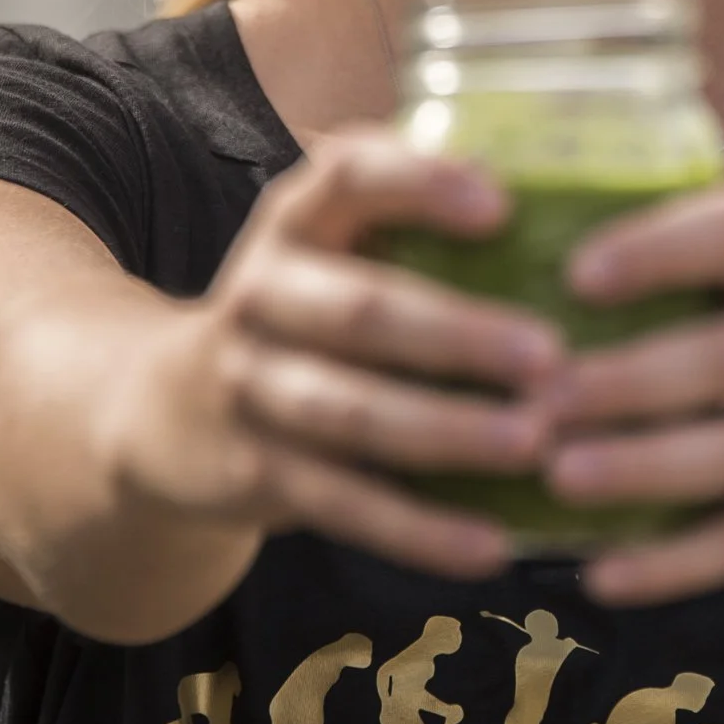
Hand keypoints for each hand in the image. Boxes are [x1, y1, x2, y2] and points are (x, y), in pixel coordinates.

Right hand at [112, 129, 562, 582]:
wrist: (160, 413)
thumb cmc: (302, 315)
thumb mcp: (328, 248)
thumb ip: (413, 217)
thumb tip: (563, 199)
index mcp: (294, 224)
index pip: (346, 176)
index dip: (417, 182)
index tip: (500, 204)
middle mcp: (262, 295)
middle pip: (360, 310)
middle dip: (456, 333)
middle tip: (551, 355)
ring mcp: (251, 389)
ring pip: (352, 413)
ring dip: (447, 431)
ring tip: (534, 444)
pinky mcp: (255, 474)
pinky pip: (344, 504)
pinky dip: (418, 531)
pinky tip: (490, 547)